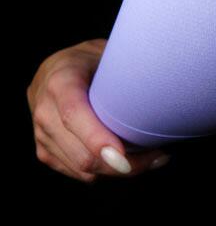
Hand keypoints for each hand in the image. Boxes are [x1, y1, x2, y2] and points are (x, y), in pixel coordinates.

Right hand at [27, 38, 170, 181]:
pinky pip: (77, 173)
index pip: (74, 114)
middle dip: (122, 165)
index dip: (97, 139)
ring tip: (153, 159)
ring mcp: (41, 134)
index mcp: (61, 80)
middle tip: (160, 157)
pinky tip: (130, 161)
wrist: (56, 67)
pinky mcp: (45, 150)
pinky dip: (106, 172)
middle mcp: (45, 109)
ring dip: (119, 171)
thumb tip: (163, 83)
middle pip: (81, 153)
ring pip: (81, 169)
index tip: (124, 157)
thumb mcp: (108, 52)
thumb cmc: (93, 58)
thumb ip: (125, 68)